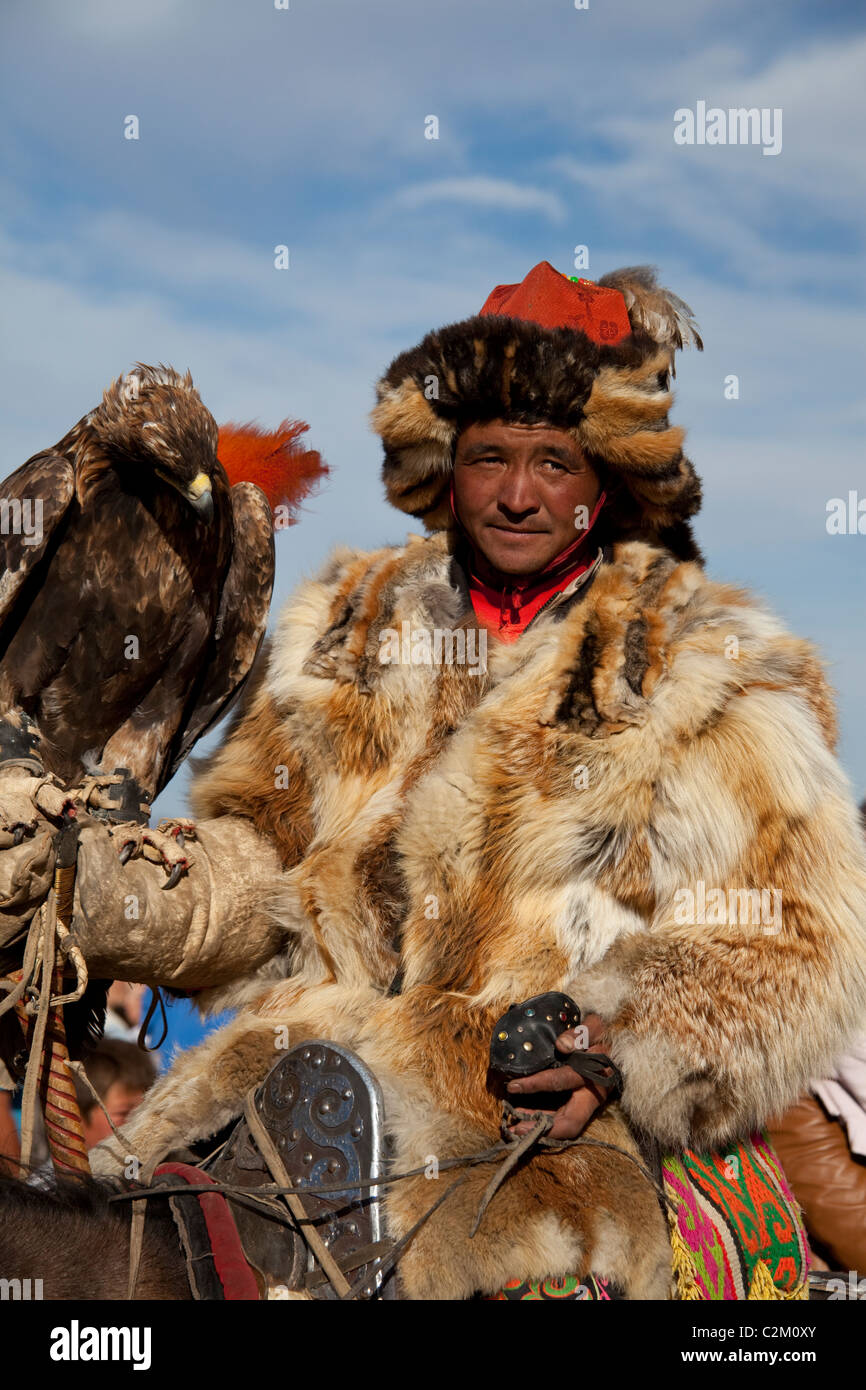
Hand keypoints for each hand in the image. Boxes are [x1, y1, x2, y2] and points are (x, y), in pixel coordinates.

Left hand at [504, 1012, 613, 1139]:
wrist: (620, 1040)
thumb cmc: (604, 1032)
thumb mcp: (595, 1027)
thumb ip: (580, 1034)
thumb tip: (562, 1045)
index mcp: (597, 1075)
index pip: (564, 1082)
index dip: (538, 1087)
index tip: (514, 1086)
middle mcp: (594, 1094)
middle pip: (570, 1121)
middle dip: (542, 1127)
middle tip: (513, 1128)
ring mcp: (590, 1101)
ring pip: (566, 1122)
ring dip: (541, 1125)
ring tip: (514, 1126)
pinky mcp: (584, 1102)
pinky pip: (565, 1116)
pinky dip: (546, 1117)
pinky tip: (526, 1114)